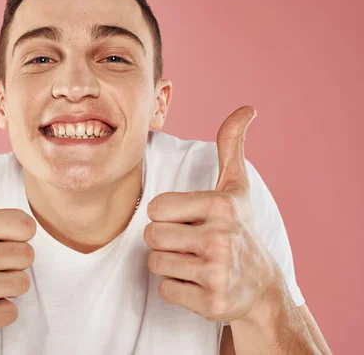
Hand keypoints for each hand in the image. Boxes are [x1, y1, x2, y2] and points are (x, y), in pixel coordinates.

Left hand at [144, 106, 277, 322]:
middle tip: (191, 244)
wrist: (261, 286)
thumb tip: (246, 108)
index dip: (167, 216)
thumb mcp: (236, 187)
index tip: (190, 220)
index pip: (155, 209)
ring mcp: (217, 272)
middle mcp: (220, 238)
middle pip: (151, 236)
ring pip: (155, 263)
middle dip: (165, 240)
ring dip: (169, 264)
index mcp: (219, 205)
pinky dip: (177, 289)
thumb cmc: (239, 229)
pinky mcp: (212, 303)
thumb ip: (230, 146)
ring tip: (195, 262)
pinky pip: (165, 290)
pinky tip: (199, 283)